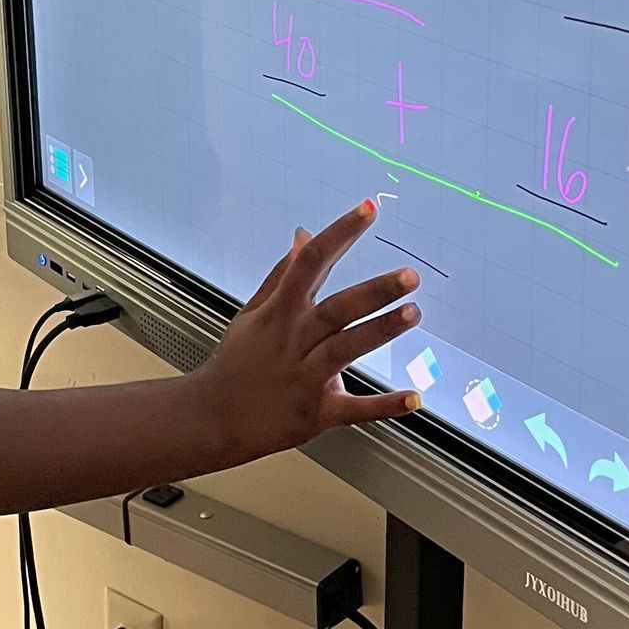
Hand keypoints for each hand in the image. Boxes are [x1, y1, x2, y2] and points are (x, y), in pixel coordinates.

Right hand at [189, 201, 422, 463]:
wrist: (214, 419)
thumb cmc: (237, 363)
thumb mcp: (252, 312)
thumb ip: (282, 274)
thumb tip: (305, 235)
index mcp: (279, 312)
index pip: (311, 262)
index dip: (340, 234)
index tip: (368, 209)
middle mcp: (294, 341)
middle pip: (336, 309)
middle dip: (374, 291)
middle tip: (410, 275)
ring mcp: (305, 377)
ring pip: (346, 349)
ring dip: (380, 330)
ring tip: (412, 313)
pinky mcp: (317, 413)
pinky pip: (355, 409)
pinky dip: (385, 406)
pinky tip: (414, 397)